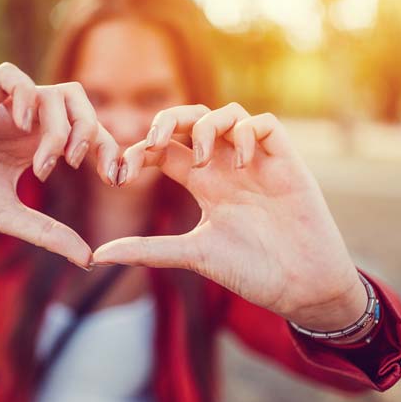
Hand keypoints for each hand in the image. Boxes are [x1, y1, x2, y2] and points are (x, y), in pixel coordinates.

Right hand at [0, 62, 118, 267]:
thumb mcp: (6, 217)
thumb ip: (47, 233)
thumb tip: (89, 258)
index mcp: (33, 145)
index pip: (85, 131)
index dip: (108, 147)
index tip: (115, 179)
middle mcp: (22, 124)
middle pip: (77, 102)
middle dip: (92, 131)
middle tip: (79, 166)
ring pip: (51, 92)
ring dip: (60, 127)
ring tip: (45, 164)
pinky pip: (9, 76)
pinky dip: (24, 96)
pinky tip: (20, 129)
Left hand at [93, 103, 366, 330]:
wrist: (302, 287)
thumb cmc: (251, 271)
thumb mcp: (192, 254)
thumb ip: (148, 249)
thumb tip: (98, 255)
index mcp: (203, 184)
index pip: (164, 150)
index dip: (139, 150)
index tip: (121, 172)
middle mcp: (226, 166)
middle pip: (191, 120)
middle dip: (166, 120)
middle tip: (151, 141)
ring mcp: (256, 161)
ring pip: (227, 114)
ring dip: (205, 126)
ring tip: (199, 156)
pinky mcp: (286, 162)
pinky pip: (265, 124)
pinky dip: (246, 132)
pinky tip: (238, 163)